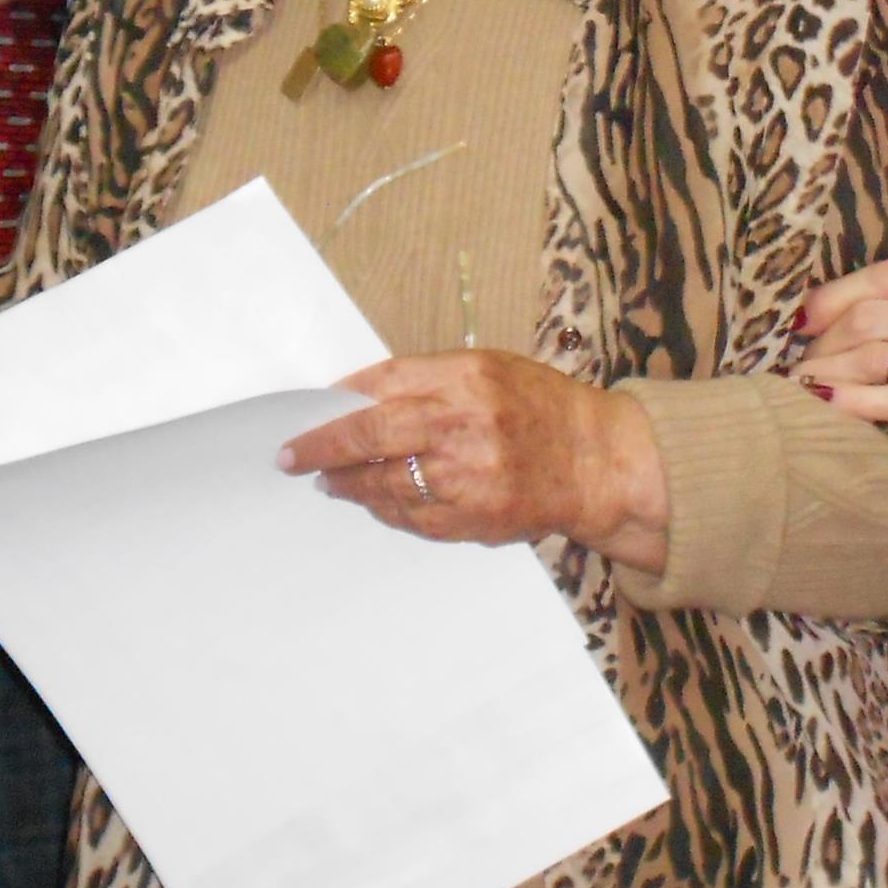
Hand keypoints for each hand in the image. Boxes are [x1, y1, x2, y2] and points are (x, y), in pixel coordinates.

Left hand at [276, 350, 670, 568]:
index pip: (382, 384)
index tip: (308, 414)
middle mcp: (463, 426)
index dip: (339, 401)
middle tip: (290, 458)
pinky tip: (374, 500)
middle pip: (371, 436)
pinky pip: (409, 517)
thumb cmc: (540, 408)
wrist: (596, 462)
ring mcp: (466, 478)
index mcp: (467, 378)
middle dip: (321, 448)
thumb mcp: (488, 368)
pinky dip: (385, 508)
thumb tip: (357, 396)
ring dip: (348, 484)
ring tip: (330, 480)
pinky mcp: (471, 519)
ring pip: (383, 484)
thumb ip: (426, 379)